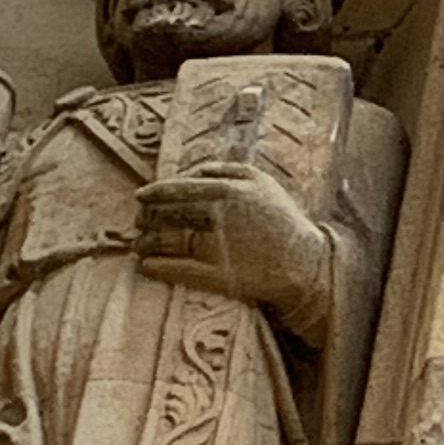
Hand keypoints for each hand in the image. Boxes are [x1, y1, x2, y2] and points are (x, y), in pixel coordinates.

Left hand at [135, 165, 331, 331]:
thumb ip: (229, 168)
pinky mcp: (220, 275)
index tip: (140, 197)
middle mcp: (220, 216)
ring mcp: (219, 247)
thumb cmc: (282, 219)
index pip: (179, 188)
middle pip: (171, 215)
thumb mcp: (262, 182)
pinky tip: (147, 266)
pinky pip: (180, 270)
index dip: (154, 192)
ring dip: (148, 243)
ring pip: (171, 241)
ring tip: (139, 245)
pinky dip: (158, 268)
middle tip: (138, 222)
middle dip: (147, 218)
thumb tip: (196, 169)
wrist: (306, 263)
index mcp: (229, 190)